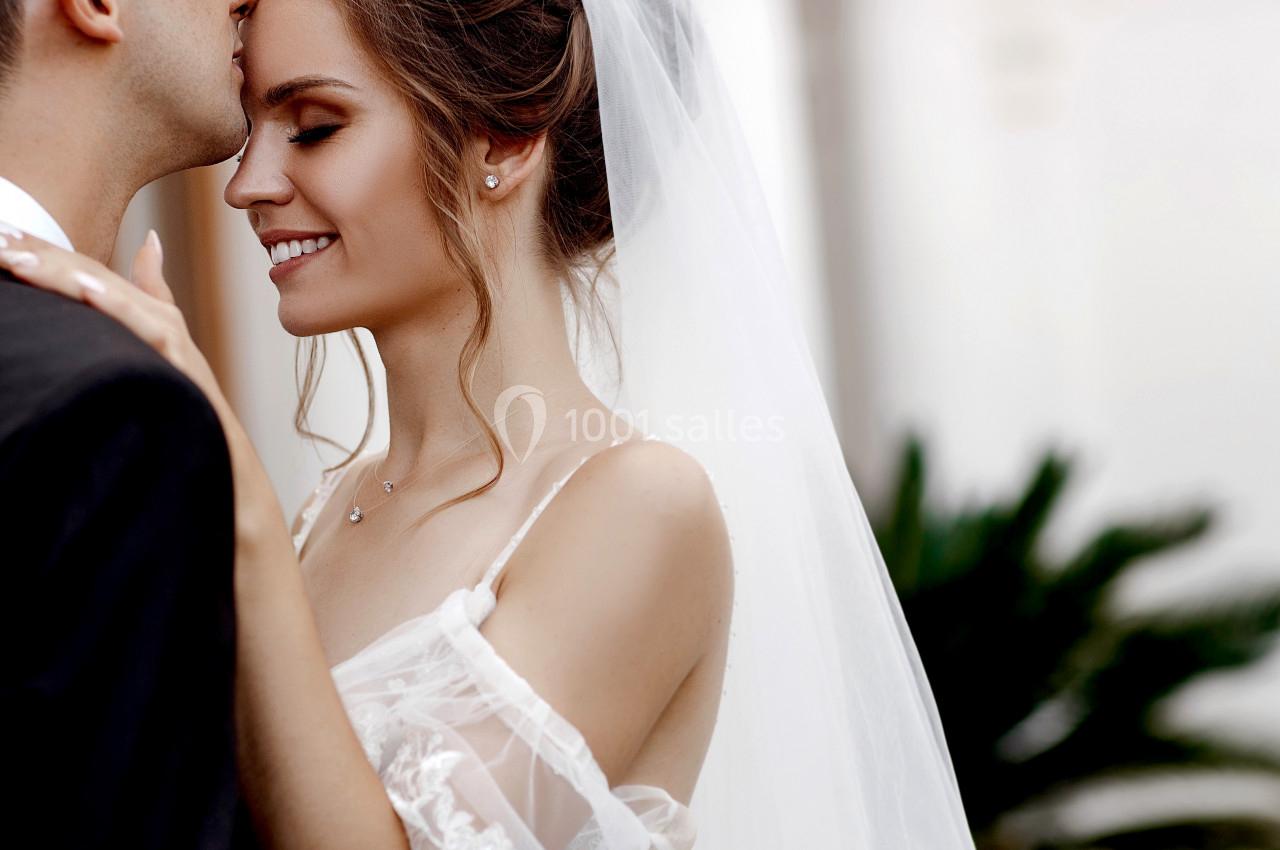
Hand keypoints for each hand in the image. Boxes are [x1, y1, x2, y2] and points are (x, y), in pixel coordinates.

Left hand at [0, 227, 229, 423]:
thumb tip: (151, 239)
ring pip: (107, 292)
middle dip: (40, 253)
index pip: (84, 270)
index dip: (43, 249)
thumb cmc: (190, 401)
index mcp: (147, 310)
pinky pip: (141, 327)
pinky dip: (114, 304)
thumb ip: (153, 290)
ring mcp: (168, 334)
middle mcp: (156, 314)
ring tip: (16, 257)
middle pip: (89, 273)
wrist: (223, 445)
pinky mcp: (178, 358)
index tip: (1, 233)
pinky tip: (84, 289)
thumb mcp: (165, 343)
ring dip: (59, 273)